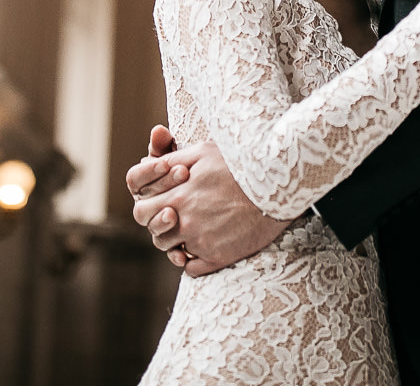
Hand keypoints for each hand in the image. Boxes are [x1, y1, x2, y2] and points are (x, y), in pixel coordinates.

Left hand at [127, 140, 291, 274]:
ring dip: (174, 240)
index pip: (141, 206)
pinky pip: (190, 268)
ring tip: (193, 227)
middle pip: (151, 229)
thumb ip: (171, 159)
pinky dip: (192, 259)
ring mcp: (200, 241)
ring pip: (168, 250)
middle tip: (173, 215)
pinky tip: (205, 244)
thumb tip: (149, 165)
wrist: (278, 186)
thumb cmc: (241, 164)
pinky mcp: (217, 257)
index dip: (147, 202)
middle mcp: (185, 219)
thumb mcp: (204, 151)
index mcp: (178, 193)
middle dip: (156, 221)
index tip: (162, 197)